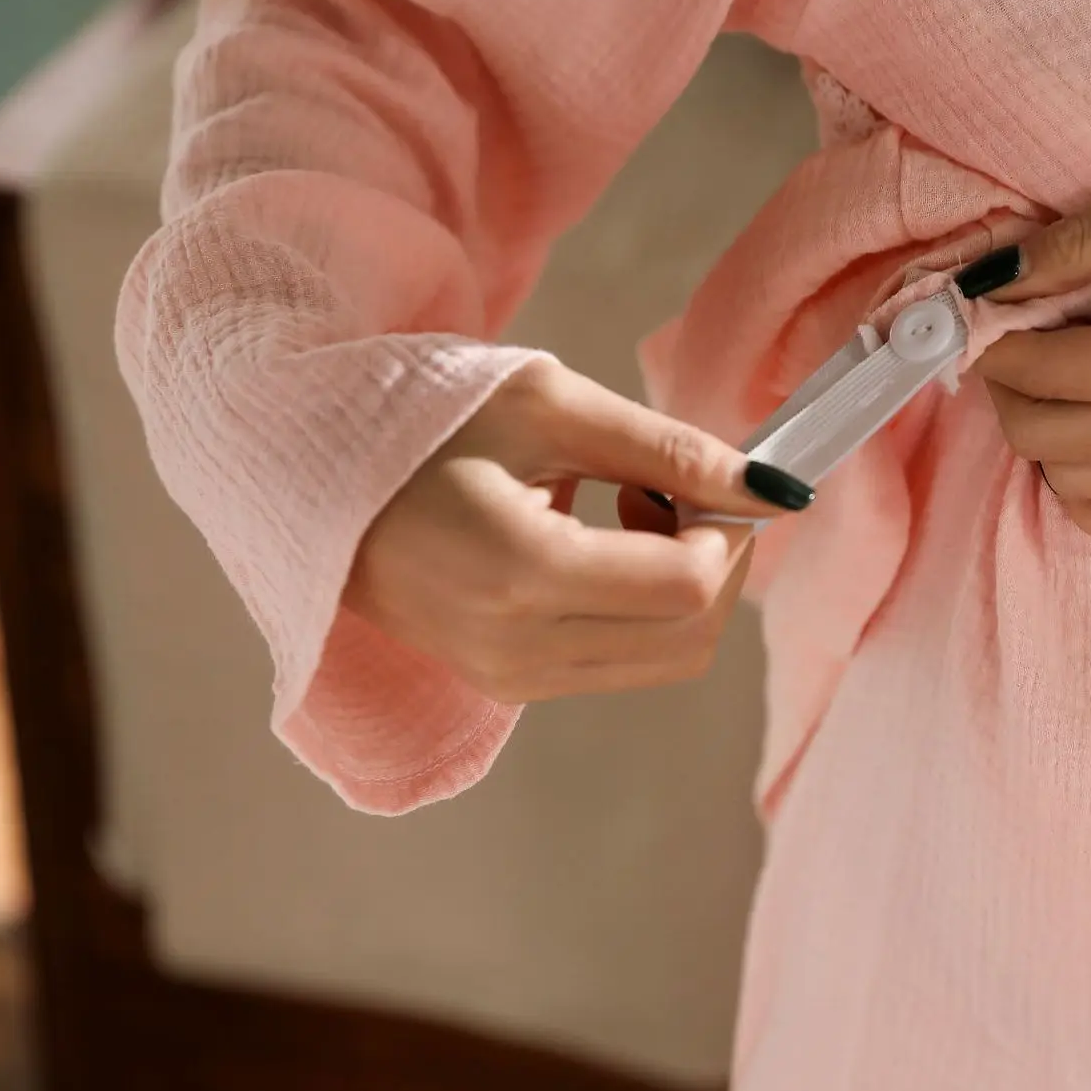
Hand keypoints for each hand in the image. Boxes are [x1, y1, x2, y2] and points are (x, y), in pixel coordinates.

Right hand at [346, 356, 809, 702]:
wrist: (314, 473)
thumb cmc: (423, 420)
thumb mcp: (551, 406)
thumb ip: (672, 448)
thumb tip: (776, 488)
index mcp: (523, 573)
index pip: (689, 586)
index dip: (727, 529)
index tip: (703, 473)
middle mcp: (517, 648)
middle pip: (691, 636)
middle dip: (717, 561)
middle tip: (673, 487)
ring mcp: (511, 678)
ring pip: (666, 660)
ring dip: (684, 588)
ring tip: (630, 509)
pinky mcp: (509, 684)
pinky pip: (622, 664)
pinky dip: (645, 610)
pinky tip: (602, 544)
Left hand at [970, 148, 1090, 557]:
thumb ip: (1089, 237)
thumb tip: (996, 277)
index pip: (1037, 370)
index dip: (994, 338)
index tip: (987, 309)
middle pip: (1042, 436)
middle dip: (1009, 385)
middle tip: (1020, 338)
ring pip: (1077, 486)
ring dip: (1050, 434)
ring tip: (1074, 377)